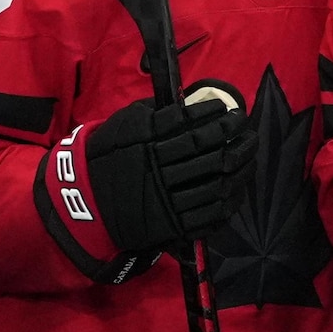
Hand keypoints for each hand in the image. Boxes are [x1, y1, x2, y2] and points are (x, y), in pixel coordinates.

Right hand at [79, 80, 256, 251]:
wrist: (83, 199)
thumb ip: (156, 114)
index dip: (216, 116)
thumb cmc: (108, 155)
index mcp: (145, 141)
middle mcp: (157, 168)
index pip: (190, 124)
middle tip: (248, 131)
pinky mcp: (170, 224)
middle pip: (208, 152)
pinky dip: (229, 200)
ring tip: (249, 155)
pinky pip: (208, 213)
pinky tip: (237, 186)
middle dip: (236, 139)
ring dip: (239, 168)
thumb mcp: (125, 124)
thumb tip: (191, 107)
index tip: (231, 111)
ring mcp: (164, 199)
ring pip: (215, 183)